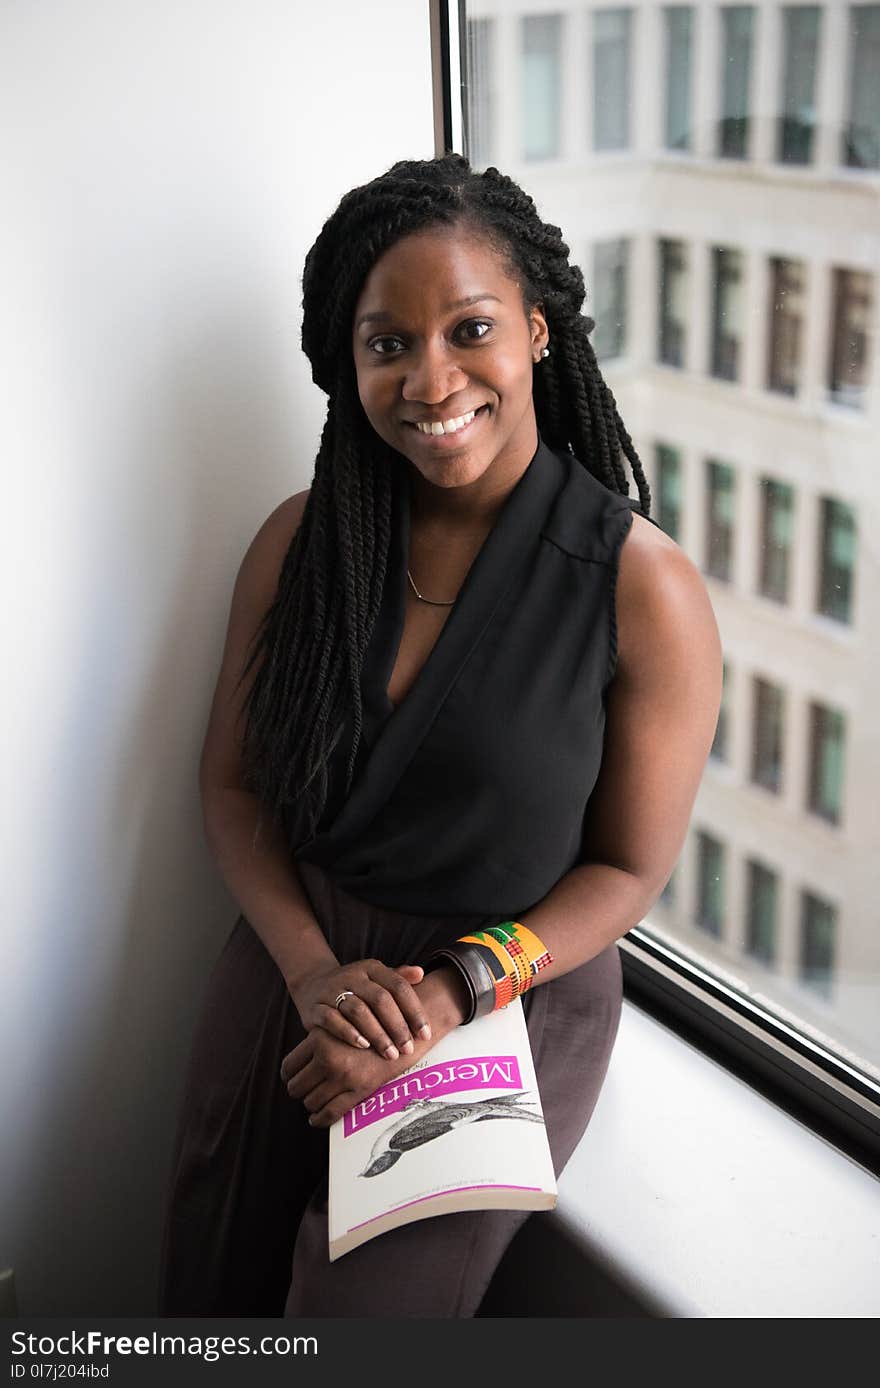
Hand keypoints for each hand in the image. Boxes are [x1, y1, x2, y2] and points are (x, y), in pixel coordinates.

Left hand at [280, 1025, 413, 1127]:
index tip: (294, 1078)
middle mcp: (328, 1058)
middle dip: (299, 1090)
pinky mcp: (358, 1091)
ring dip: (311, 1103)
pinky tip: (316, 1119)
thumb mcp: (338, 1024)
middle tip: (305, 1089)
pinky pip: (329, 1113)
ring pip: (310, 1102)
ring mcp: (343, 1076)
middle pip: (296, 1087)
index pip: (289, 1066)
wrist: (401, 1033)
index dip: (289, 1075)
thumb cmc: (368, 1028)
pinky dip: (318, 1120)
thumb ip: (316, 1041)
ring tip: (316, 1100)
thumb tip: (295, 1067)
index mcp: (319, 1038)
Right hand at [289, 958, 430, 1060]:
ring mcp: (332, 990)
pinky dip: (348, 1033)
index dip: (414, 1010)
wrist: (312, 986)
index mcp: (372, 968)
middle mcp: (352, 976)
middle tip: (408, 1049)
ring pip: (358, 1010)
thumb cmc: (355, 987)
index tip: (425, 1034)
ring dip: (377, 1033)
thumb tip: (421, 973)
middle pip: (380, 999)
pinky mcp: (316, 1007)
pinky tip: (363, 1046)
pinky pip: (332, 1019)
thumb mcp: (376, 979)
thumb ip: (398, 978)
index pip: (398, 986)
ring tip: (390, 1053)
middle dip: (397, 1026)